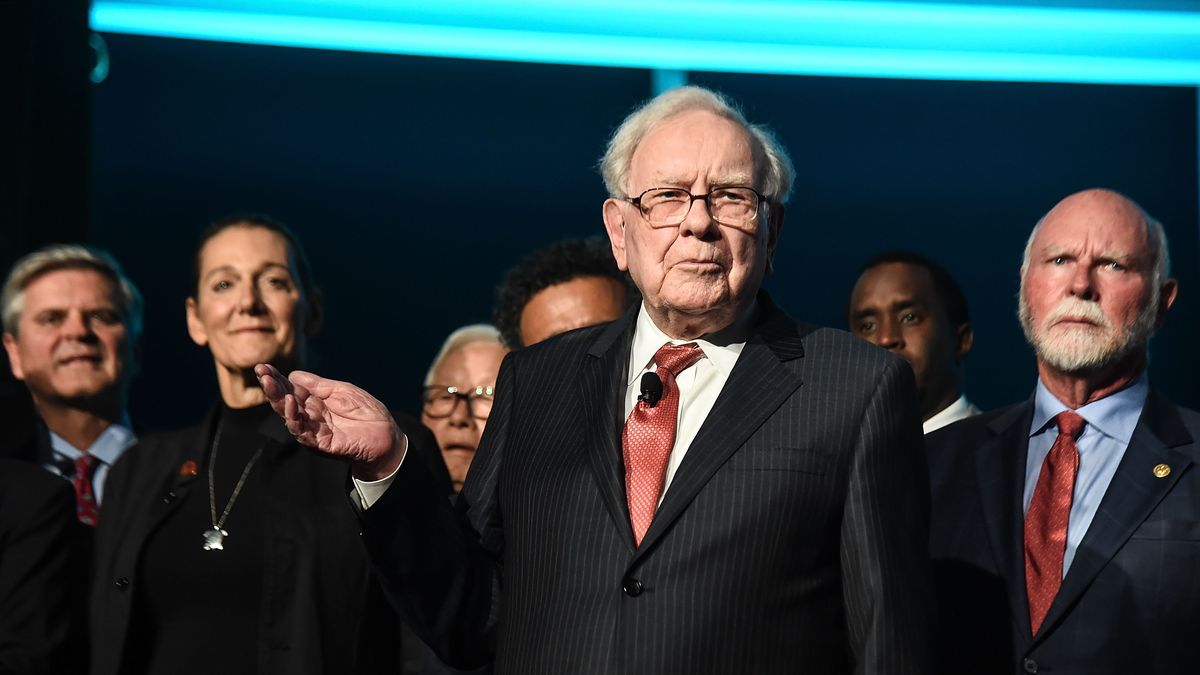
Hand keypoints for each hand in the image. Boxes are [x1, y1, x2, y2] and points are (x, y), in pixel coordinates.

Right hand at [255, 364, 404, 479]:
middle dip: (273, 388)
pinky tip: (291, 403)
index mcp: (315, 402)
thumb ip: (319, 385)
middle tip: (262, 374)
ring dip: (280, 402)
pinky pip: (303, 433)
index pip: (291, 389)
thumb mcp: (343, 391)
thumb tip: (293, 376)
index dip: (277, 379)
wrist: (387, 436)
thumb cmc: (367, 413)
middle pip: (286, 402)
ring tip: (272, 385)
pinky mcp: (321, 444)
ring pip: (290, 417)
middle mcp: (310, 416)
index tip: (263, 367)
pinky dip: (295, 419)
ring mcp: (314, 431)